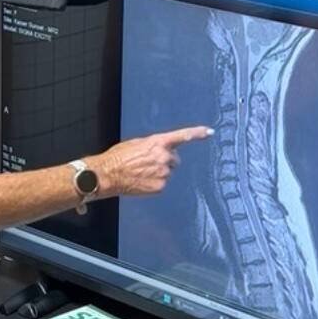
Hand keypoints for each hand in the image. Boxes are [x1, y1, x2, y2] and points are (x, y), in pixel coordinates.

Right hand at [91, 125, 212, 196]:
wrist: (108, 174)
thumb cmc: (117, 158)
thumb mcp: (135, 144)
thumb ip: (152, 146)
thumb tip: (158, 150)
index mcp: (158, 143)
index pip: (182, 136)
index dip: (197, 133)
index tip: (209, 132)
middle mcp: (164, 157)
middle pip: (174, 159)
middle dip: (165, 161)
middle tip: (148, 163)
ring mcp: (164, 173)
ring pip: (167, 173)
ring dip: (158, 172)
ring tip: (140, 172)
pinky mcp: (160, 186)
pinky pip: (161, 184)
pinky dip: (153, 183)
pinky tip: (141, 181)